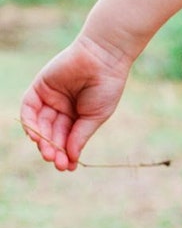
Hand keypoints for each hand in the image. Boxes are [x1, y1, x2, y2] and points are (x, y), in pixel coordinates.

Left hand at [20, 35, 131, 170]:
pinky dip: (30, 123)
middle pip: (52, 134)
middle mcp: (62, 108)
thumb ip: (80, 136)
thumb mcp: (95, 117)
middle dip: (54, 149)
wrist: (104, 60)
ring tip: (49, 153)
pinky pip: (29, 108)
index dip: (67, 153)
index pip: (67, 138)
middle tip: (57, 162)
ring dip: (43, 140)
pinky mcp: (39, 88)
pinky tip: (36, 137)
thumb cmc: (106, 88)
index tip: (68, 167)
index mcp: (78, 116)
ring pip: (40, 125)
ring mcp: (49, 99)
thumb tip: (71, 157)